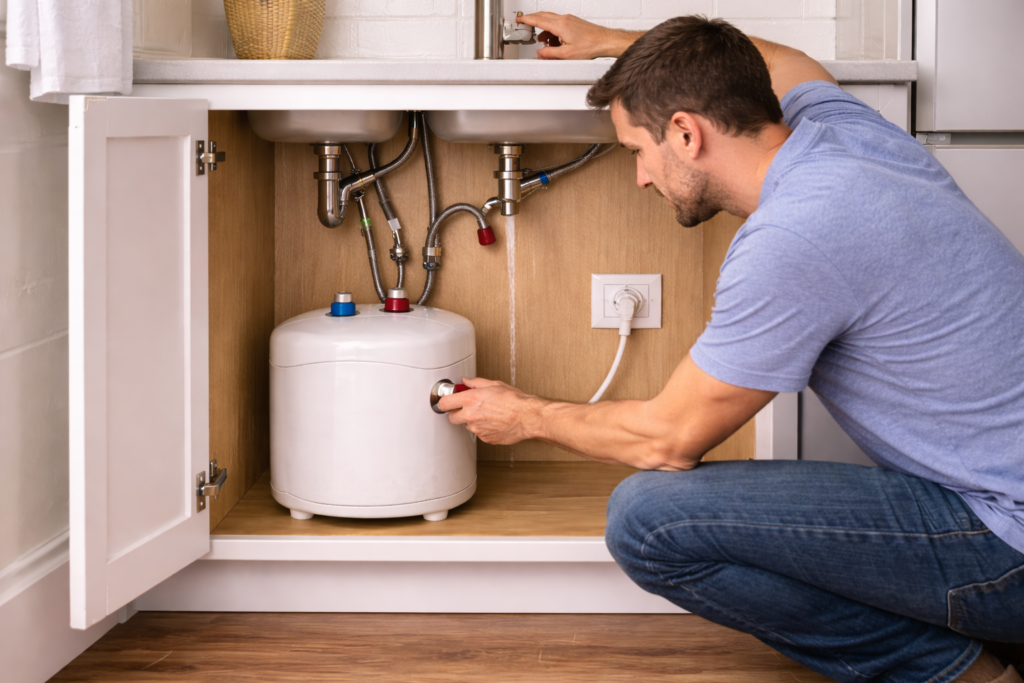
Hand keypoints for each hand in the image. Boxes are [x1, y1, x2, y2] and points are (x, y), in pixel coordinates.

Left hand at [439, 376, 545, 445]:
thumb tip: (466, 382)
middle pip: (451, 418)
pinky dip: (484, 428)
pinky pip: (479, 433)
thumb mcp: (493, 385)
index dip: (445, 401)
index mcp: (470, 399)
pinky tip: (494, 421)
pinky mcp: (485, 438)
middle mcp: (471, 415)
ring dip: (473, 420)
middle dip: (457, 412)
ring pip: (467, 426)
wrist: (526, 417)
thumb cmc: (514, 401)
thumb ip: (475, 383)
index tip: (448, 400)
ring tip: (487, 414)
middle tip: (466, 407)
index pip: (444, 403)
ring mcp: (477, 429)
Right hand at [519, 12, 639, 59]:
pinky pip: (558, 23)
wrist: (604, 41)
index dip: (526, 20)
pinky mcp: (574, 22)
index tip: (519, 19)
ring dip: (544, 29)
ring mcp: (569, 19)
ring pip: (551, 20)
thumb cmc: (590, 46)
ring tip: (542, 41)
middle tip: (525, 25)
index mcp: (560, 26)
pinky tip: (554, 40)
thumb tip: (540, 52)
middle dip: (532, 20)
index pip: (538, 20)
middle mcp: (564, 19)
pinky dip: (552, 29)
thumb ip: (550, 53)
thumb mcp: (566, 54)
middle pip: (543, 16)